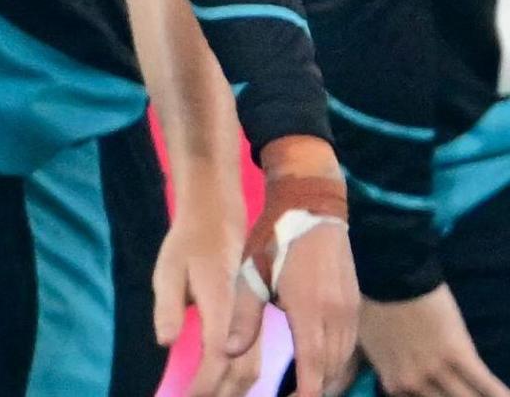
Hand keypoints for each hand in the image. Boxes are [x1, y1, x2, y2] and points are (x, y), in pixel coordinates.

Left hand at [153, 187, 259, 396]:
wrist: (217, 221)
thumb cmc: (187, 245)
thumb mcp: (167, 269)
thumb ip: (168, 306)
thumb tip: (164, 341)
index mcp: (221, 302)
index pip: (218, 354)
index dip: (205, 383)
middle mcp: (243, 315)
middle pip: (242, 369)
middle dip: (220, 394)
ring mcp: (252, 318)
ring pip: (252, 367)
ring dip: (233, 392)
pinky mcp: (252, 320)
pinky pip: (254, 358)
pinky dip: (242, 380)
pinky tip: (226, 390)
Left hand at [230, 142, 358, 396]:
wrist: (312, 206)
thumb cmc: (274, 239)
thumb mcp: (250, 274)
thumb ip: (242, 315)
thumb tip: (229, 350)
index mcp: (309, 308)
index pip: (315, 365)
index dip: (307, 390)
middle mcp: (337, 313)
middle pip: (333, 368)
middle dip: (317, 389)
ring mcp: (351, 308)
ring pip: (345, 358)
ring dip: (329, 378)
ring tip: (305, 389)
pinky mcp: (356, 302)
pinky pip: (351, 343)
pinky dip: (338, 360)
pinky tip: (322, 367)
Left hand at [358, 285, 508, 396]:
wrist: (388, 277)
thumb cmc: (377, 303)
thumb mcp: (372, 343)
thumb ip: (387, 367)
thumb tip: (392, 379)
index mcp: (393, 380)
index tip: (443, 394)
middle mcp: (413, 381)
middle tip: (464, 395)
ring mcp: (436, 368)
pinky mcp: (458, 352)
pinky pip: (484, 382)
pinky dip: (498, 393)